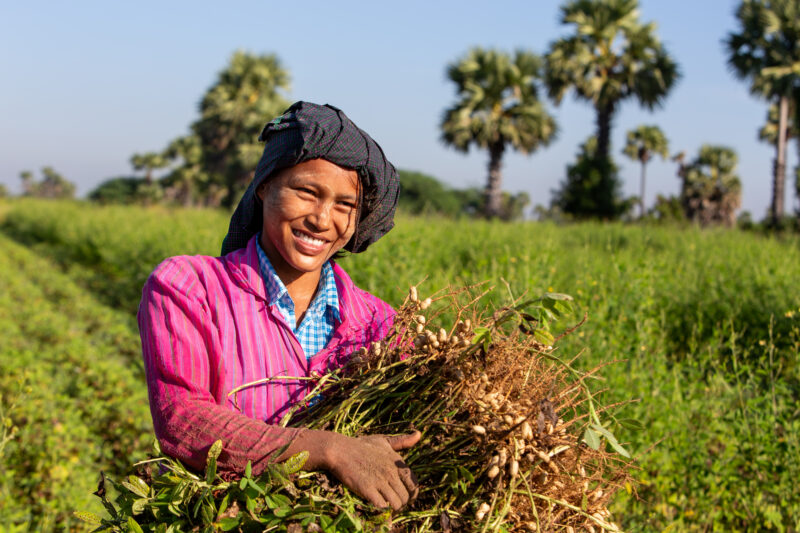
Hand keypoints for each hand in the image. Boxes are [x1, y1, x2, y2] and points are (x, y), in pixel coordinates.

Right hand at [283, 429, 420, 509]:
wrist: (339, 450)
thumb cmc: (361, 445)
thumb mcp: (383, 441)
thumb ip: (402, 441)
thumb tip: (419, 435)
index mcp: (396, 462)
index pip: (414, 484)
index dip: (412, 493)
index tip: (407, 497)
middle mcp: (391, 472)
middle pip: (406, 496)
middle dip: (402, 502)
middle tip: (394, 502)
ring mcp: (380, 481)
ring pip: (396, 503)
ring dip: (392, 507)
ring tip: (387, 505)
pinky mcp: (367, 489)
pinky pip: (383, 506)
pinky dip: (382, 509)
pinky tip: (377, 504)